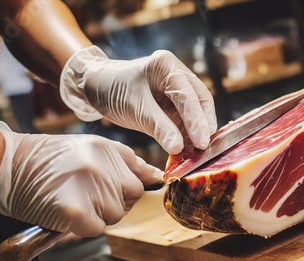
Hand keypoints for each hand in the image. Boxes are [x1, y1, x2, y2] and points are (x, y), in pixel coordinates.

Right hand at [0, 121, 161, 236]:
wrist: (10, 164)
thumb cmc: (50, 158)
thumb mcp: (91, 147)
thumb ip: (125, 161)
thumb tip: (155, 175)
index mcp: (107, 148)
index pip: (140, 176)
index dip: (127, 187)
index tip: (116, 189)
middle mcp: (101, 165)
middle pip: (131, 197)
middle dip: (115, 201)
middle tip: (89, 195)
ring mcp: (88, 187)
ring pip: (115, 214)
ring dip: (98, 214)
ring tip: (76, 200)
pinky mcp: (75, 210)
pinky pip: (97, 228)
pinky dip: (84, 227)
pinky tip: (70, 213)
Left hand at [60, 46, 216, 153]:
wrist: (98, 87)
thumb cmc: (113, 91)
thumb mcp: (135, 109)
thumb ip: (159, 128)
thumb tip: (179, 148)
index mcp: (166, 66)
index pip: (188, 94)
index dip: (196, 119)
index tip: (201, 142)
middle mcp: (177, 73)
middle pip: (200, 99)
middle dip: (203, 124)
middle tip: (205, 147)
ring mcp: (178, 88)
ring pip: (197, 110)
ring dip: (199, 130)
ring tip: (200, 152)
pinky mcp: (175, 103)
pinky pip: (187, 118)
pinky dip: (189, 133)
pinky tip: (191, 149)